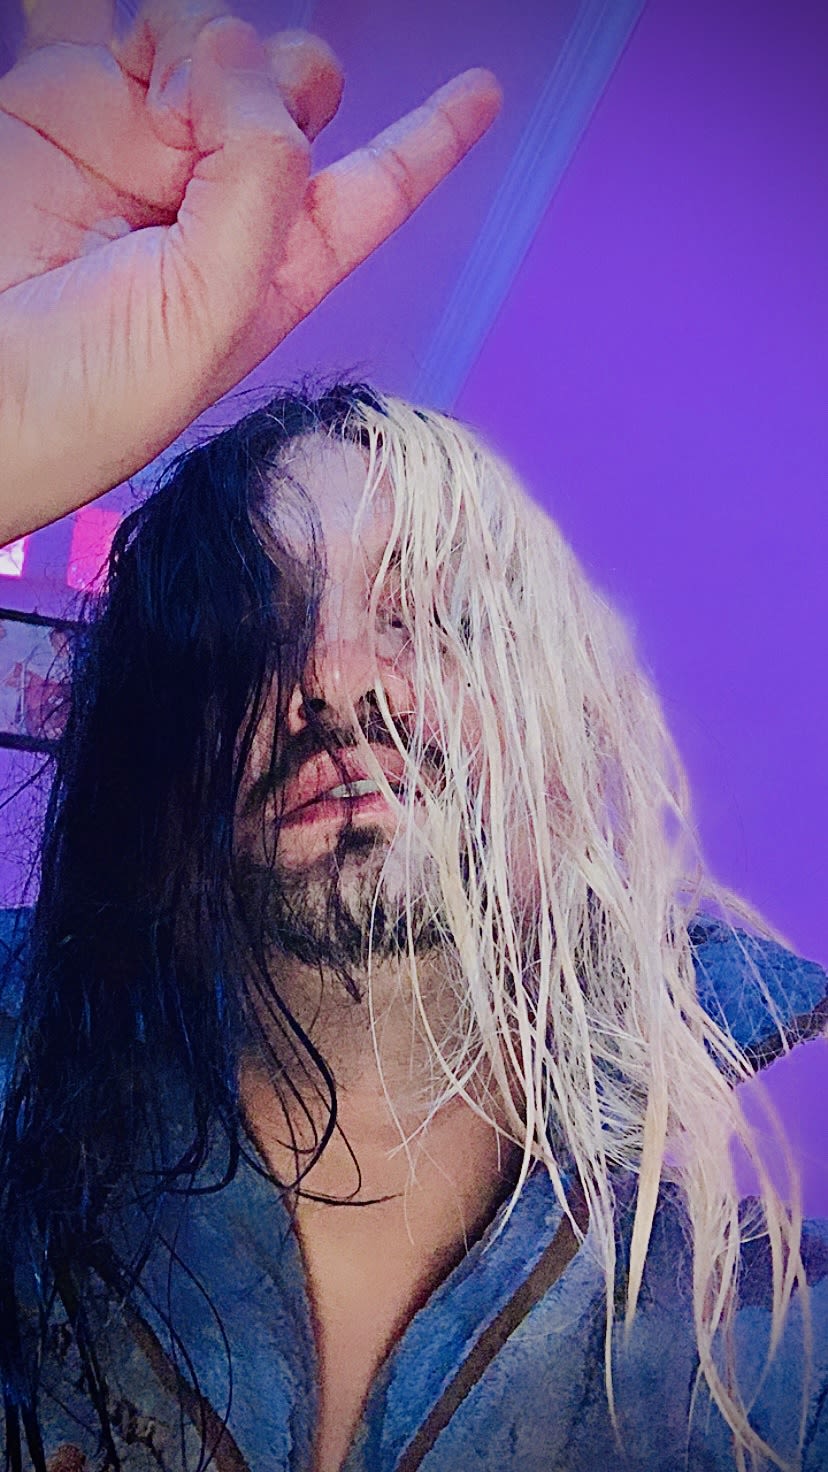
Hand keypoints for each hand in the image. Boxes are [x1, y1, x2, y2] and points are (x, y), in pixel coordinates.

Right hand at [0, 0, 500, 542]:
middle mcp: (214, 200)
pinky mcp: (58, 104)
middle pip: (296, 87)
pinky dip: (117, 1)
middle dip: (279, 75)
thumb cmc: (83, 401)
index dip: (430, 139)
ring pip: (212, 37)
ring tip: (155, 94)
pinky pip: (102, 15)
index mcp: (272, 265)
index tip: (483, 91)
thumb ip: (256, 184)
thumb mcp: (206, 314)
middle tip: (204, 113)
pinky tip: (118, 23)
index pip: (371, 188)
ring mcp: (137, 146)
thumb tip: (243, 55)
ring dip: (202, 36)